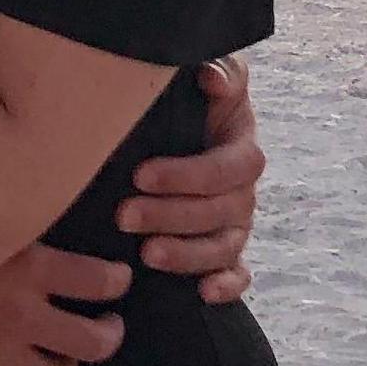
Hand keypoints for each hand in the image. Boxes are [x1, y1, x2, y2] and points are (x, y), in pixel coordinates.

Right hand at [0, 202, 128, 365]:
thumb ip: (9, 214)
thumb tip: (34, 195)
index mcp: (28, 268)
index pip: (99, 283)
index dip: (116, 282)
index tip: (117, 280)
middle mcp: (19, 315)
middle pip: (93, 345)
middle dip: (108, 335)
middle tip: (105, 325)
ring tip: (61, 354)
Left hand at [116, 55, 262, 302]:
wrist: (171, 133)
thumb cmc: (184, 102)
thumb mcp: (200, 76)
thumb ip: (218, 71)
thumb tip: (211, 77)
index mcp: (240, 147)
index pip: (229, 168)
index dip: (188, 175)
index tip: (140, 175)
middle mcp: (243, 189)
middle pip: (222, 210)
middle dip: (172, 215)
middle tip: (124, 216)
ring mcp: (236, 224)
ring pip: (225, 246)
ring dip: (189, 254)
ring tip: (148, 255)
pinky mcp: (226, 252)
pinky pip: (239, 274)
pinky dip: (227, 285)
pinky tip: (203, 293)